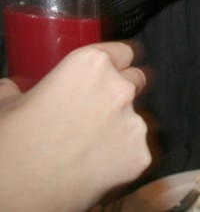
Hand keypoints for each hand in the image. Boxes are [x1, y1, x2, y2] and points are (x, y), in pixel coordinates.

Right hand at [0, 42, 149, 210]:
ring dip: (123, 126)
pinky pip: (137, 150)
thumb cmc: (10, 147)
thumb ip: (22, 87)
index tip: (114, 70)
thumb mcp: (6, 103)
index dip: (117, 62)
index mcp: (91, 65)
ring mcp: (135, 124)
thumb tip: (17, 88)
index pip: (124, 52)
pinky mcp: (141, 156)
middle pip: (138, 80)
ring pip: (139, 117)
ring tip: (90, 145)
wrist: (16, 194)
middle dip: (124, 91)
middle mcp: (120, 89)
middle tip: (99, 109)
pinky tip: (96, 165)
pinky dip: (122, 157)